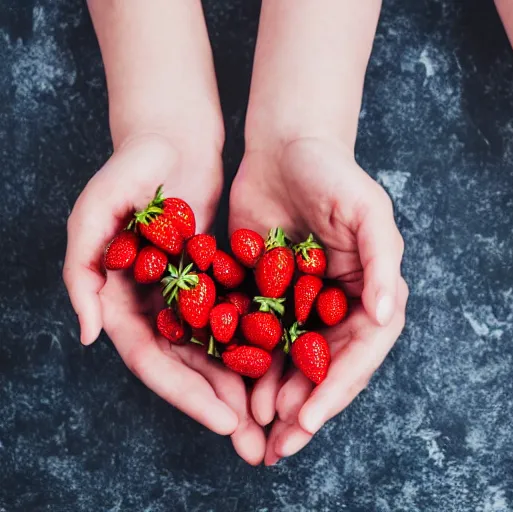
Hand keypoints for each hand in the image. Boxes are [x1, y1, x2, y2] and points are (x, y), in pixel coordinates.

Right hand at [63, 134, 265, 464]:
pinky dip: (256, 349)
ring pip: (214, 355)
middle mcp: (151, 309)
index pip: (152, 362)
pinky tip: (286, 370)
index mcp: (117, 303)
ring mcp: (184, 299)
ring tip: (272, 419)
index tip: (221, 419)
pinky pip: (237, 325)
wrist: (172, 138)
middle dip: (217, 405)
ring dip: (239, 388)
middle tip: (253, 439)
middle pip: (185, 370)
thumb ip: (82, 271)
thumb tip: (87, 334)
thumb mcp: (94, 212)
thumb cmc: (130, 171)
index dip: (184, 394)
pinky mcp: (215, 284)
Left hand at [229, 138, 406, 464]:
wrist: (284, 147)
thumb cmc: (333, 172)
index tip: (310, 417)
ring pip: (298, 365)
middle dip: (308, 408)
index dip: (339, 387)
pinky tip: (237, 394)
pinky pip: (265, 344)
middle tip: (281, 444)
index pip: (364, 350)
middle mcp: (346, 305)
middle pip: (332, 369)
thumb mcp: (367, 208)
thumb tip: (387, 316)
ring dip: (281, 399)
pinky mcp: (273, 300)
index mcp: (375, 290)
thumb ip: (384, 260)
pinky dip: (253, 371)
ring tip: (257, 429)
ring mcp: (309, 307)